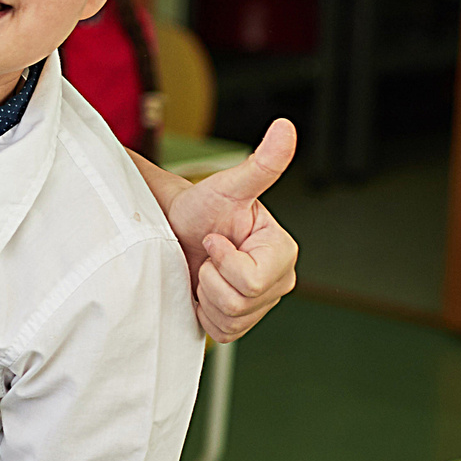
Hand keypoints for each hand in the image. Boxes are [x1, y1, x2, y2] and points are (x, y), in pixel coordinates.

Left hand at [161, 117, 298, 343]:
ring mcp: (262, 303)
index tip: (213, 239)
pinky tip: (202, 291)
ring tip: (204, 271)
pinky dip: (206, 314)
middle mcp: (280, 279)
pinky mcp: (242, 321)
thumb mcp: (227, 186)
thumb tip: (286, 128)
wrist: (174, 231)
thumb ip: (262, 163)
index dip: (223, 260)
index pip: (253, 278)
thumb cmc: (200, 209)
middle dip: (211, 278)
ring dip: (206, 296)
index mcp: (283, 250)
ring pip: (233, 319)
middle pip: (242, 301)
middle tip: (205, 255)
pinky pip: (224, 332)